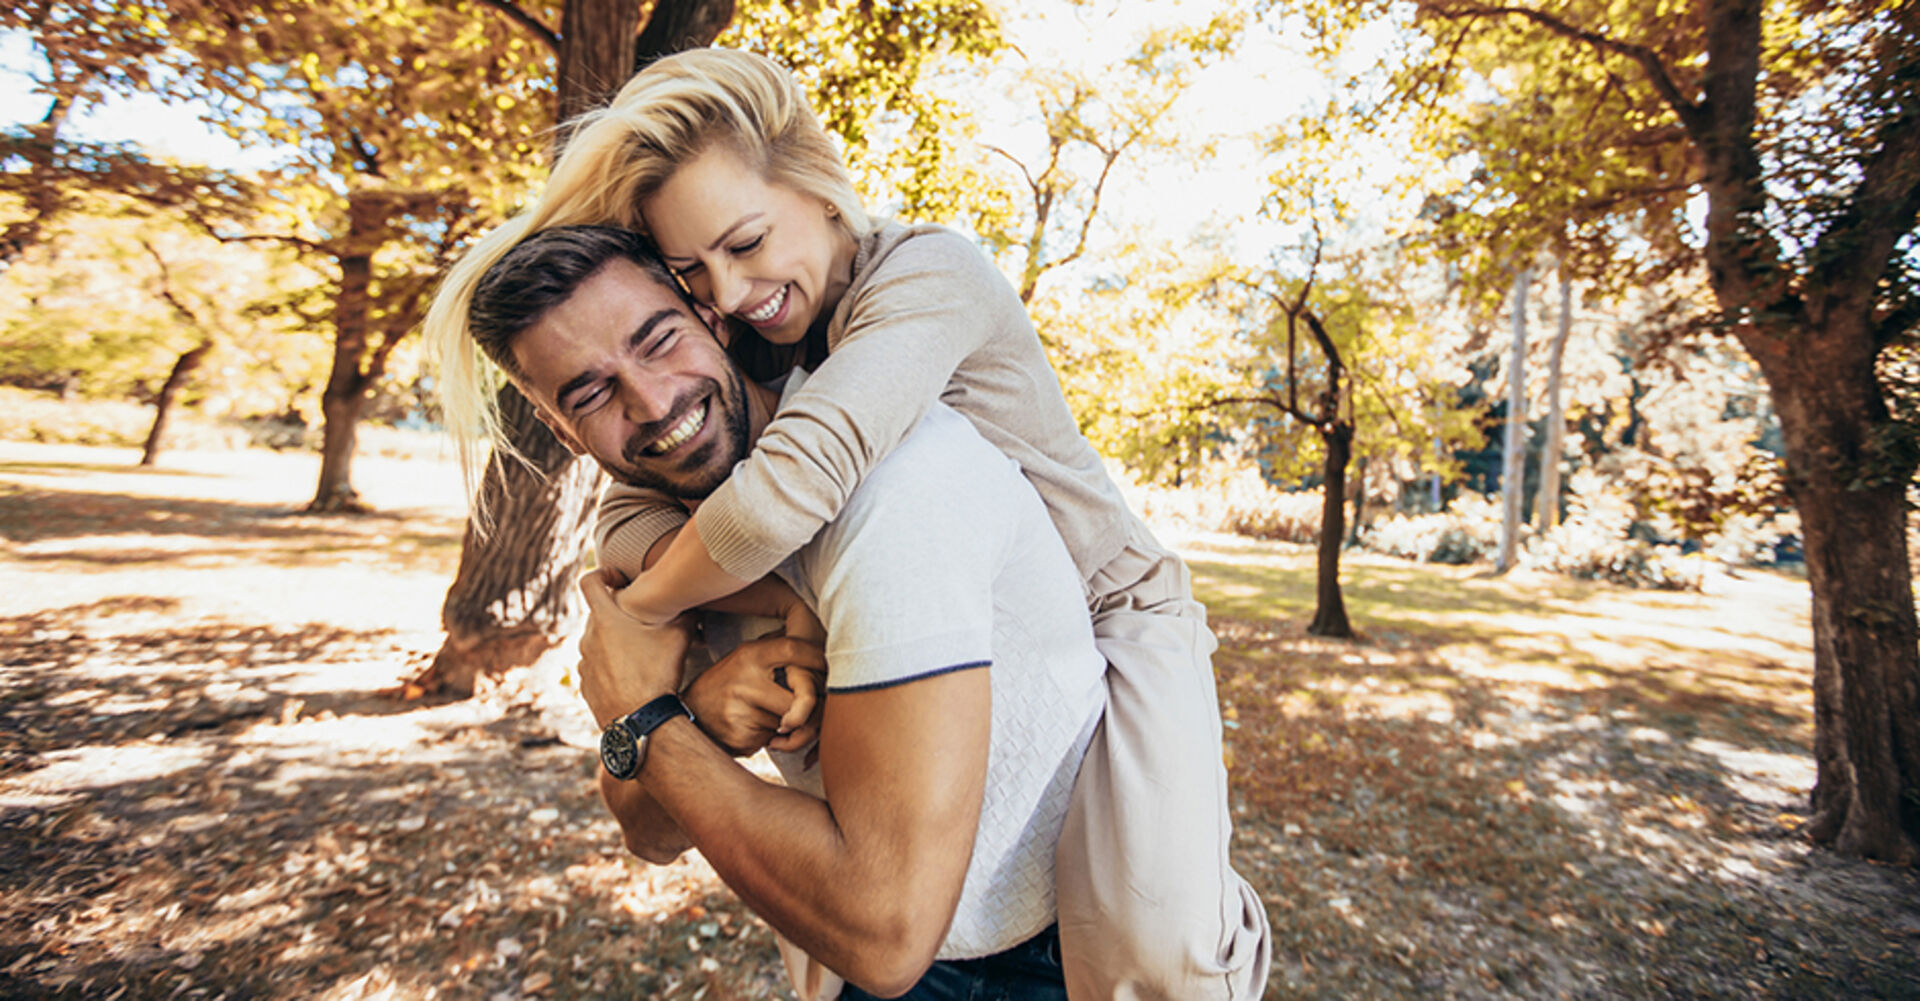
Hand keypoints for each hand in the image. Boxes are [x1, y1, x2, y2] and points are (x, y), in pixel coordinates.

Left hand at [578, 569, 694, 727]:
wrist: (640, 720)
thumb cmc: (658, 674)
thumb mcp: (679, 639)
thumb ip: (686, 615)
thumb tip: (697, 604)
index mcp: (605, 620)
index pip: (589, 581)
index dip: (602, 573)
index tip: (618, 580)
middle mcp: (587, 638)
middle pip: (598, 615)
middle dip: (618, 616)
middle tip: (642, 624)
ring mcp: (584, 663)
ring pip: (597, 642)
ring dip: (614, 643)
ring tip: (639, 654)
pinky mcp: (585, 685)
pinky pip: (596, 667)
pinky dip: (610, 667)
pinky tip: (632, 676)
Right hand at [684, 636, 826, 755]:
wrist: (687, 715)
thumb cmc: (728, 685)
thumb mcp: (745, 660)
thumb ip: (776, 655)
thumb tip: (822, 654)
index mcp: (750, 655)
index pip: (794, 649)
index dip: (817, 658)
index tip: (827, 667)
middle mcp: (746, 679)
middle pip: (803, 696)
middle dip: (810, 708)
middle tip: (806, 710)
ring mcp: (742, 709)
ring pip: (791, 722)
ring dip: (789, 726)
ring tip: (769, 719)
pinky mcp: (741, 735)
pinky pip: (774, 739)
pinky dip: (772, 739)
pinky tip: (753, 730)